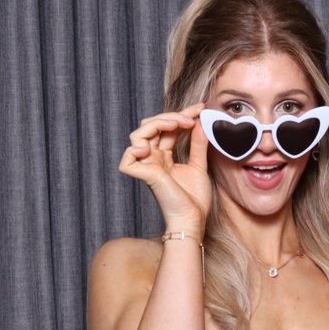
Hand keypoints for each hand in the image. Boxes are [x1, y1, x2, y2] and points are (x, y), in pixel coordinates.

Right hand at [119, 108, 212, 240]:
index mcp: (164, 157)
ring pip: (139, 134)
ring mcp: (147, 166)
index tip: (200, 109)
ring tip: (178, 124)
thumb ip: (198, 143)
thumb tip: (200, 122)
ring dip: (159, 123)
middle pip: (151, 126)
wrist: (192, 220)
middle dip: (171, 116)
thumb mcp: (198, 165)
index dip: (182, 115)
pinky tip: (154, 145)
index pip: (167, 128)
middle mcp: (153, 159)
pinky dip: (136, 148)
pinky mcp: (143, 175)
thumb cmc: (194, 201)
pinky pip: (128, 158)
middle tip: (192, 117)